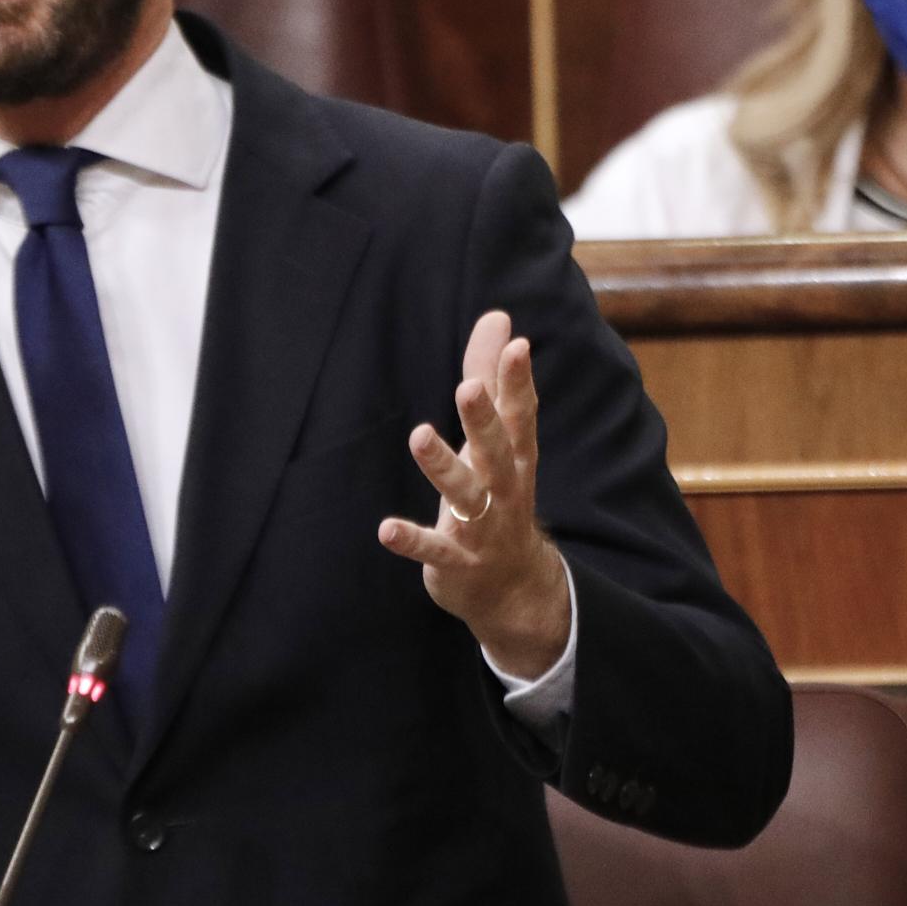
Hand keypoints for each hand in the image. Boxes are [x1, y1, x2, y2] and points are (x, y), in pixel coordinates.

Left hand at [378, 309, 572, 677]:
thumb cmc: (499, 495)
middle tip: (467, 388)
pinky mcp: (455, 561)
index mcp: (514, 457)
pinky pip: (434, 550)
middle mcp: (503, 489)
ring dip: (443, 468)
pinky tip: (386, 528)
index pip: (520, 415)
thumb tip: (500, 318)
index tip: (518, 346)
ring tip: (419, 435)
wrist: (513, 588)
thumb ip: (492, 378)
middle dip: (483, 422)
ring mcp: (481, 528)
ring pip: (466, 496)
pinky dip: (413, 540)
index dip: (518, 382)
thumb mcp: (499, 439)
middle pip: (496, 452)